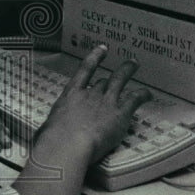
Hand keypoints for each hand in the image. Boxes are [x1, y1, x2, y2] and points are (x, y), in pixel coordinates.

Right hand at [39, 44, 151, 161]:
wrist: (67, 144)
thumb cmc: (53, 140)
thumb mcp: (48, 129)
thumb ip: (52, 128)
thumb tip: (46, 136)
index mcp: (71, 95)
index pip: (84, 70)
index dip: (94, 58)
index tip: (101, 50)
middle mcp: (90, 95)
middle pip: (104, 80)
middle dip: (114, 73)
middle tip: (125, 65)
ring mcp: (106, 102)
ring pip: (119, 80)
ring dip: (128, 71)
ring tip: (134, 65)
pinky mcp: (120, 113)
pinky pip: (134, 99)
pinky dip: (143, 94)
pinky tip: (148, 94)